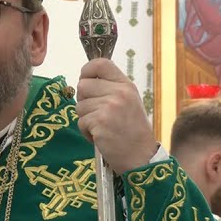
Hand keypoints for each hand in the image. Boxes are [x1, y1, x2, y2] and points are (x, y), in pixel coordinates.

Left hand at [75, 58, 156, 172]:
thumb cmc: (133, 131)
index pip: (100, 63)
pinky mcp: (100, 122)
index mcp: (126, 85)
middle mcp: (119, 93)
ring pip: (79, 106)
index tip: (86, 81)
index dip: (87, 71)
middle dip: (84, 101)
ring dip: (86, 119)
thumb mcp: (129, 102)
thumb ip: (111, 89)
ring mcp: (109, 107)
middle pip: (82, 85)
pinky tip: (101, 137)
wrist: (141, 157)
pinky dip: (86, 132)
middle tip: (97, 114)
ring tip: (102, 128)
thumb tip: (85, 80)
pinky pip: (81, 122)